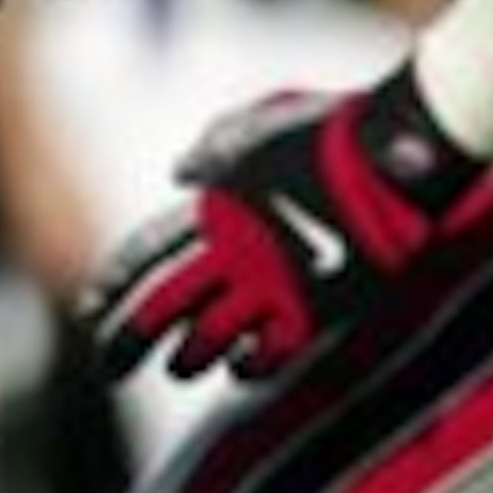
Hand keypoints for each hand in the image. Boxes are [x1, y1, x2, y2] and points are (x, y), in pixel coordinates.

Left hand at [83, 74, 484, 384]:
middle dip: (127, 343)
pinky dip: (245, 366)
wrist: (403, 154)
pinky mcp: (316, 313)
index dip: (114, 284)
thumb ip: (215, 148)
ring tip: (177, 368)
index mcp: (214, 206)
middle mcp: (232, 251)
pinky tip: (236, 370)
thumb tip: (179, 174)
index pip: (146, 254)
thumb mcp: (261, 122)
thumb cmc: (335, 129)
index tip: (89, 309)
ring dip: (185, 360)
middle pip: (162, 309)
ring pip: (208, 341)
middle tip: (107, 368)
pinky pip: (267, 355)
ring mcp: (273, 285)